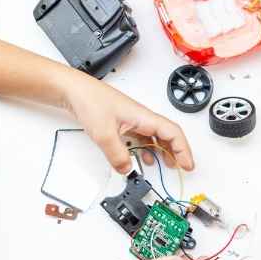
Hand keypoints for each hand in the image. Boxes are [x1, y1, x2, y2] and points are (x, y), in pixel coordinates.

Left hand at [59, 72, 193, 173]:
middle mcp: (141, 117)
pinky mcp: (121, 123)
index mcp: (143, 117)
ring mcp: (132, 120)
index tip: (187, 165)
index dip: (183, 150)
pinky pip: (141, 137)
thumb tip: (127, 169)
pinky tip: (142, 158)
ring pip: (154, 137)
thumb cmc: (90, 101)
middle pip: (167, 135)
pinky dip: (146, 149)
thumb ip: (117, 155)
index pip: (173, 133)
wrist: (73, 90)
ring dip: (163, 151)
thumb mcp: (104, 134)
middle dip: (177, 151)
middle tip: (181, 168)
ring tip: (165, 165)